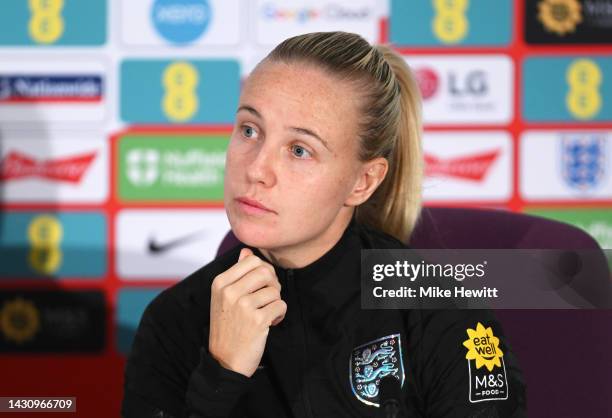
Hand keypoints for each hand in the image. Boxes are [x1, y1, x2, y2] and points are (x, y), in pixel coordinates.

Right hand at [208, 248, 286, 376]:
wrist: (224, 361)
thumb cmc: (228, 328)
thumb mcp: (224, 298)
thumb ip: (236, 273)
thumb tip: (246, 251)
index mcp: (220, 283)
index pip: (252, 260)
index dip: (263, 271)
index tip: (261, 286)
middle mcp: (229, 292)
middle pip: (266, 271)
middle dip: (272, 284)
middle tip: (268, 299)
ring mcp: (243, 306)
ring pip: (275, 289)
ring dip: (276, 302)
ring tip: (266, 314)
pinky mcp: (257, 320)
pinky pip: (281, 305)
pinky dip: (280, 315)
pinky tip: (269, 324)